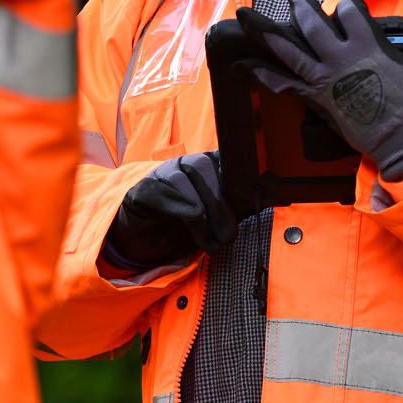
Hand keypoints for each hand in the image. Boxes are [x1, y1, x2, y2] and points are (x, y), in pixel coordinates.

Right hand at [101, 151, 237, 271]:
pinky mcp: (140, 190)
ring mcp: (159, 175)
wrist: (150, 246)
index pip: (220, 156)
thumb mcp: (219, 220)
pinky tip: (189, 220)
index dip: (233, 170)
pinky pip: (158, 192)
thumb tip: (262, 201)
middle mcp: (181, 164)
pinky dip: (177, 208)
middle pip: (201, 165)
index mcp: (205, 165)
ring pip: (181, 178)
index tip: (247, 193)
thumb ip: (236, 209)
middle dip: (217, 201)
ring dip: (199, 213)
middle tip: (227, 234)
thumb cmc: (188, 229)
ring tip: (209, 240)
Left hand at [235, 0, 402, 180]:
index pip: (349, 12)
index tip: (352, 7)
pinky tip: (243, 64)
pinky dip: (262, 74)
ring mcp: (325, 82)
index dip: (349, 5)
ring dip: (265, 31)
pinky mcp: (318, 102)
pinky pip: (284, 85)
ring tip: (244, 15)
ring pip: (288, 50)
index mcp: (369, 46)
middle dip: (300, 1)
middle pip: (311, 23)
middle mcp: (341, 60)